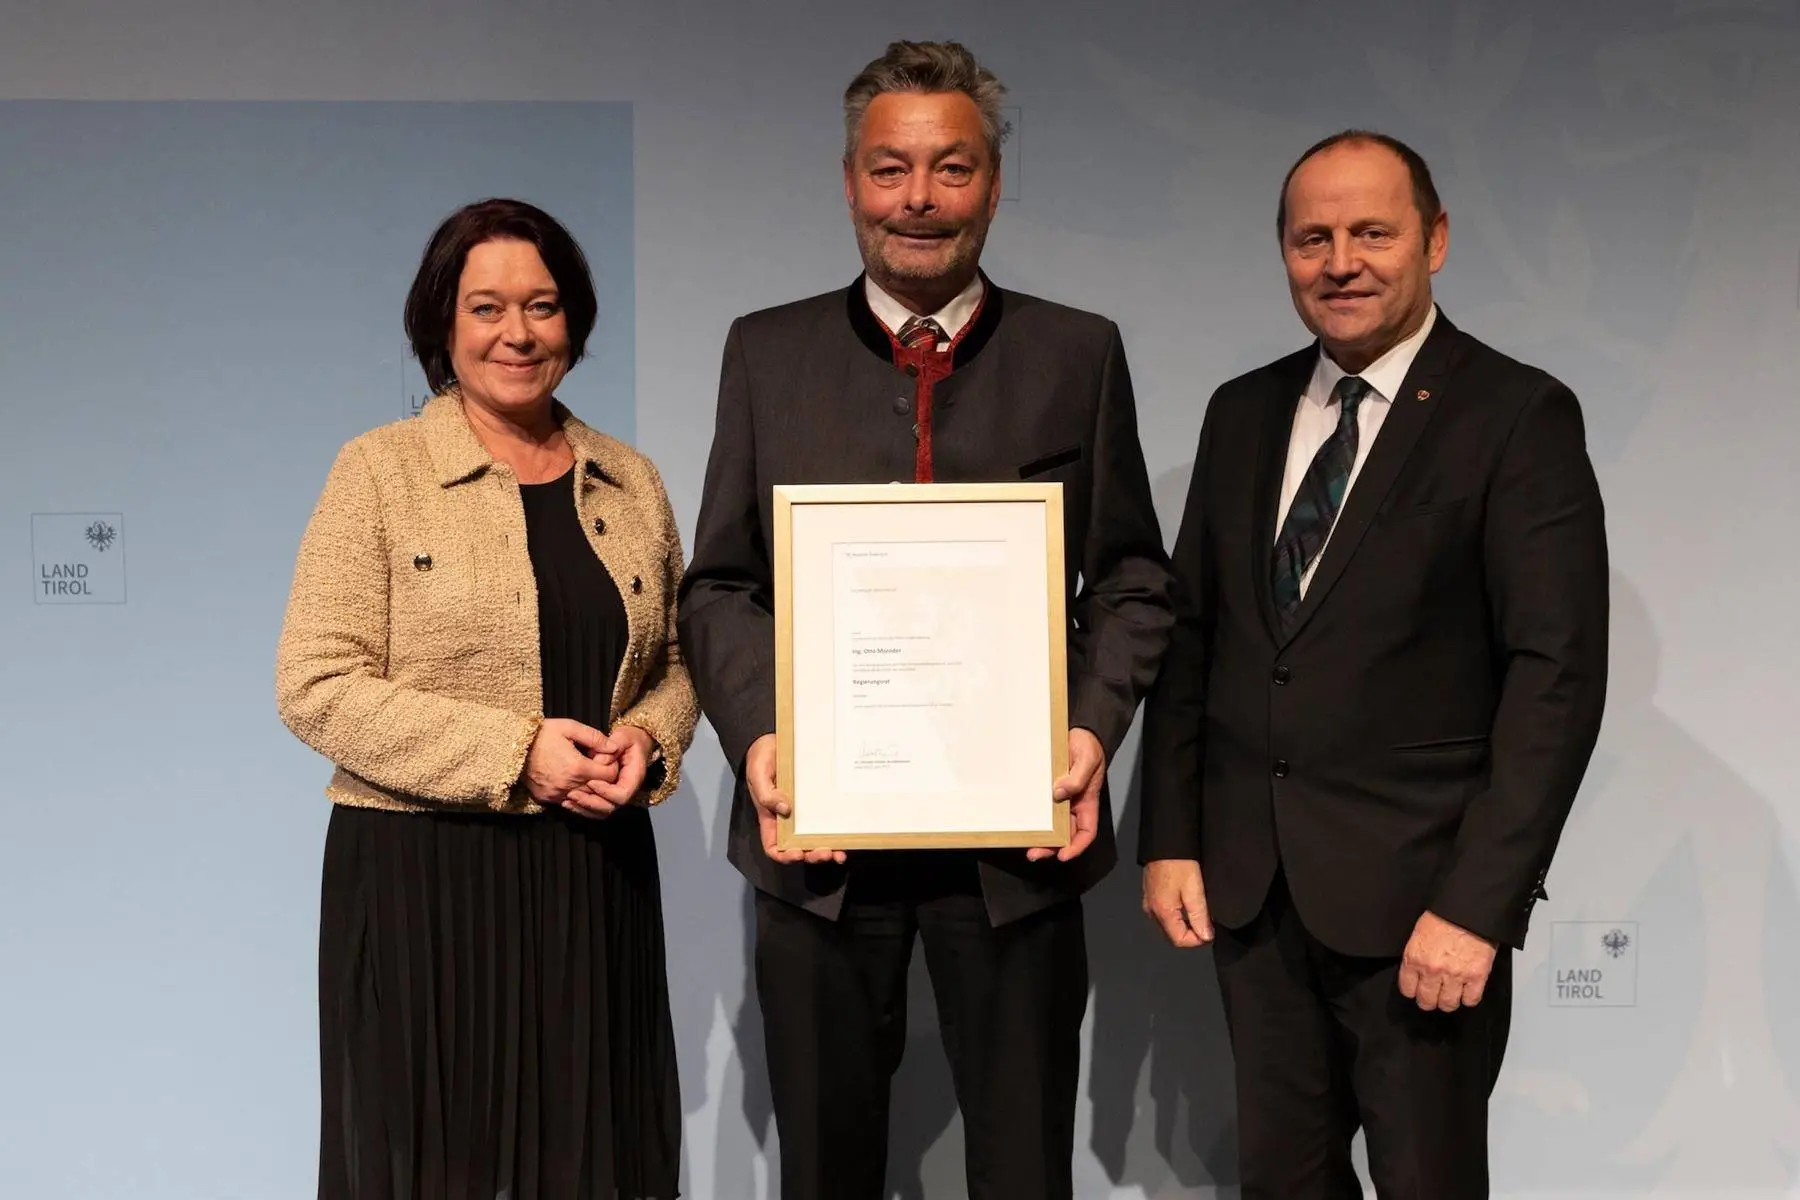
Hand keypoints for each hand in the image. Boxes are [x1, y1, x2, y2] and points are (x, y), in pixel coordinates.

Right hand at [523, 718, 619, 806]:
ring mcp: (556, 794)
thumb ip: (594, 737)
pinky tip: (573, 782)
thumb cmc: (542, 734)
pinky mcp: (546, 798)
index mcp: (577, 767)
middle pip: (599, 790)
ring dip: (590, 790)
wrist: (513, 745)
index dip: (612, 767)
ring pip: (585, 800)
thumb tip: (614, 747)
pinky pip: (568, 803)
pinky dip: (575, 796)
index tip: (605, 759)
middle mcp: (568, 785)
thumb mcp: (569, 727)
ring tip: (586, 774)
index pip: (609, 776)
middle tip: (597, 766)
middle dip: (603, 780)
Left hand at [565, 725, 654, 818]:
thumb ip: (614, 745)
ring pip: (601, 811)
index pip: (622, 794)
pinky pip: (595, 809)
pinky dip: (582, 808)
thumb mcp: (623, 737)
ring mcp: (615, 795)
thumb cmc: (629, 739)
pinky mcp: (606, 796)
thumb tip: (600, 761)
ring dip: (584, 807)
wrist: (632, 743)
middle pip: (610, 807)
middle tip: (573, 793)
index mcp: (634, 777)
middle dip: (590, 802)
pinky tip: (567, 801)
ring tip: (568, 798)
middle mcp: (626, 790)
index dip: (606, 791)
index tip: (590, 781)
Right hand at [745, 734, 843, 864]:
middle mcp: (789, 821)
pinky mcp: (818, 803)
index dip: (785, 855)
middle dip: (812, 855)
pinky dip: (837, 832)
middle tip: (826, 853)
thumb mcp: (758, 775)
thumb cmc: (762, 759)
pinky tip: (847, 836)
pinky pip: (828, 821)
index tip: (797, 853)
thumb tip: (785, 810)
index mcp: (771, 819)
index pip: (774, 847)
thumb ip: (766, 794)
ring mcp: (805, 813)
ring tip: (839, 853)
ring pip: (816, 840)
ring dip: (828, 850)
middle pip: (799, 848)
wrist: (774, 741)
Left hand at [1029, 728, 1104, 862]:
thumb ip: (1077, 778)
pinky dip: (1034, 816)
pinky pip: (1041, 806)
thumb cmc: (1088, 745)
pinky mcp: (1048, 789)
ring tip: (1026, 842)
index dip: (1077, 846)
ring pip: (1051, 823)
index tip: (1063, 854)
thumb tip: (1059, 793)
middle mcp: (1073, 803)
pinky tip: (1023, 821)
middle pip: (1066, 833)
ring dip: (1041, 835)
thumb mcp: (1087, 760)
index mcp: (1087, 801)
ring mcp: (1060, 797)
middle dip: (1052, 846)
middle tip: (1034, 853)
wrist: (1079, 731)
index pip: (1087, 831)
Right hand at [1142, 859, 1213, 947]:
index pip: (1180, 941)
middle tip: (1206, 922)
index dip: (1198, 940)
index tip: (1210, 931)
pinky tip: (1187, 903)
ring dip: (1184, 925)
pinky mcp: (1150, 895)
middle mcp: (1152, 911)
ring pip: (1168, 926)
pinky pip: (1164, 914)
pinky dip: (1177, 916)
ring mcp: (1149, 903)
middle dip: (1191, 933)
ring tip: (1198, 911)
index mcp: (1162, 912)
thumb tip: (1205, 936)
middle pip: (1172, 935)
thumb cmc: (1178, 861)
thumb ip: (1200, 915)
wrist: (1164, 842)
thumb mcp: (1195, 889)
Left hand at [1398, 911, 1497, 1011]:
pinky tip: (1467, 992)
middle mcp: (1433, 970)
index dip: (1413, 991)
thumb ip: (1416, 956)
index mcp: (1415, 958)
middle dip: (1429, 1001)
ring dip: (1449, 1002)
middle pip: (1427, 1001)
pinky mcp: (1477, 976)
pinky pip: (1471, 1000)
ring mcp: (1455, 975)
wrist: (1469, 909)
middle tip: (1433, 997)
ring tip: (1451, 995)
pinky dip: (1469, 998)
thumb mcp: (1419, 934)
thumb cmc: (1444, 915)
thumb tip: (1415, 971)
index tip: (1417, 990)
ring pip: (1448, 1004)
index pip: (1407, 989)